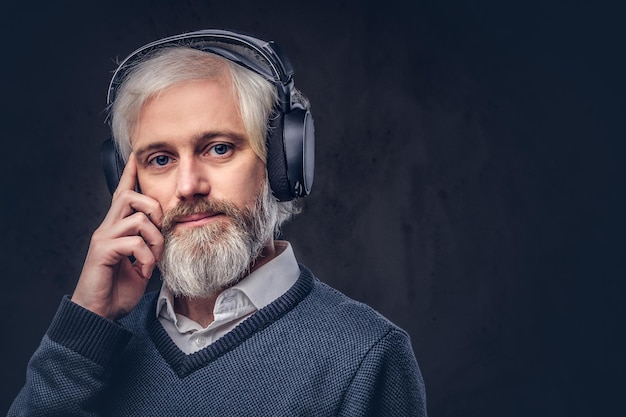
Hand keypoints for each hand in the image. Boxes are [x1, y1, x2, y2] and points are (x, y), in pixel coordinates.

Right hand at [71, 154, 163, 319]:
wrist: (99, 313)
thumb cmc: (119, 289)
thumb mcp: (142, 263)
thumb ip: (150, 246)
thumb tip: (166, 235)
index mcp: (117, 229)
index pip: (122, 194)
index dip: (129, 175)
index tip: (135, 157)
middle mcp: (107, 228)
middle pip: (128, 196)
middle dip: (153, 208)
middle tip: (160, 232)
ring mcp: (104, 239)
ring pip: (137, 218)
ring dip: (154, 240)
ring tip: (152, 260)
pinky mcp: (103, 252)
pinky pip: (133, 242)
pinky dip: (145, 257)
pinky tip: (143, 270)